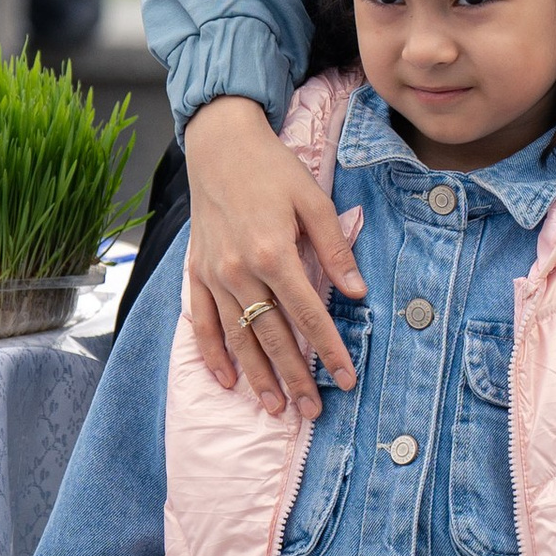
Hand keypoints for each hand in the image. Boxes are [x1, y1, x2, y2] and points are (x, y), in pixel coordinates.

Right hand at [184, 93, 365, 413]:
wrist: (219, 145)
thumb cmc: (272, 170)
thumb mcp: (313, 199)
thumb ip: (335, 248)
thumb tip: (358, 292)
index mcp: (273, 252)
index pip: (308, 315)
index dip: (329, 350)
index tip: (347, 379)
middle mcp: (239, 270)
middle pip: (271, 336)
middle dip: (295, 378)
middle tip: (313, 410)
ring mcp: (213, 275)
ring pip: (237, 337)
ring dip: (257, 377)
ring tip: (275, 408)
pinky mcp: (196, 272)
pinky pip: (202, 323)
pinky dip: (213, 355)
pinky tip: (228, 381)